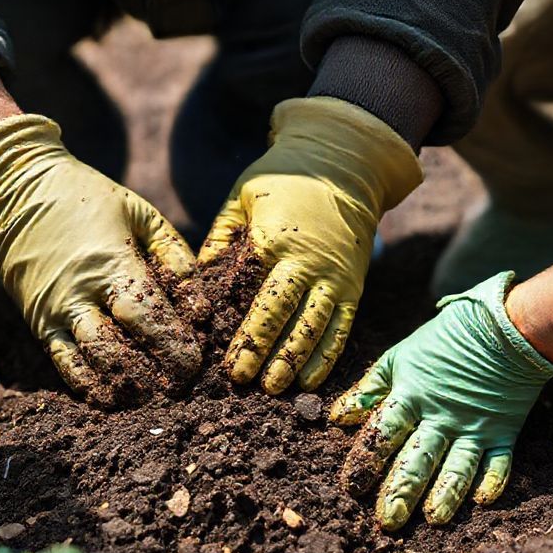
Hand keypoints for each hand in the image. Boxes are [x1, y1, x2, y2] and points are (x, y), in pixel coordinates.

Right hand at [0, 115, 201, 403]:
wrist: (13, 192)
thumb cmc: (88, 200)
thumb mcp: (140, 213)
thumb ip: (175, 256)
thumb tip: (200, 306)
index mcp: (111, 262)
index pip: (147, 315)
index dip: (172, 343)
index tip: (195, 362)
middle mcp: (81, 292)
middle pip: (118, 346)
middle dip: (152, 372)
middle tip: (178, 386)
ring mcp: (56, 311)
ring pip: (89, 361)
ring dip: (122, 384)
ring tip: (150, 397)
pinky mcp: (39, 322)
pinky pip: (62, 363)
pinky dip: (86, 384)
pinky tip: (111, 397)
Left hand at [197, 97, 421, 393]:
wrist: (345, 162)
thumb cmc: (283, 178)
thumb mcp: (242, 197)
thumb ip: (220, 238)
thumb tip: (198, 282)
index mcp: (276, 243)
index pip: (256, 299)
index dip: (243, 334)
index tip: (226, 363)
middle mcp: (310, 264)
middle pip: (284, 318)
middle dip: (263, 354)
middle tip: (242, 383)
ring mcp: (336, 277)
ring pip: (315, 329)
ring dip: (294, 362)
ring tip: (275, 390)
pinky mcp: (353, 287)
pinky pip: (341, 327)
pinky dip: (328, 355)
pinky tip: (312, 379)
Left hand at [330, 273, 552, 529]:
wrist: (501, 326)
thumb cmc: (440, 342)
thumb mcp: (397, 359)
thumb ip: (368, 390)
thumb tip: (337, 418)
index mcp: (410, 396)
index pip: (384, 433)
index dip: (366, 460)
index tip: (351, 488)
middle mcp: (440, 416)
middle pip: (417, 457)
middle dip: (401, 490)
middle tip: (387, 521)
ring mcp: (473, 425)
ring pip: (457, 466)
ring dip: (445, 494)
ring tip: (433, 521)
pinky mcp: (503, 430)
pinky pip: (499, 460)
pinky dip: (494, 479)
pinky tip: (484, 501)